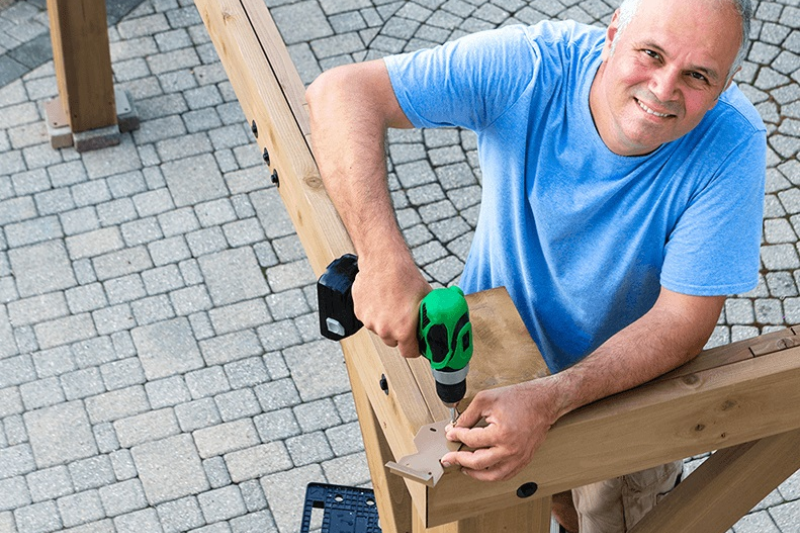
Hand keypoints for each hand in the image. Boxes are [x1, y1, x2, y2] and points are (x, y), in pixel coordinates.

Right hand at [352, 253, 430, 358]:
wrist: (383, 260)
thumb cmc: (404, 276)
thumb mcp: (427, 297)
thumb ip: (432, 316)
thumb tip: (441, 322)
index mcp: (403, 329)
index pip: (409, 353)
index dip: (415, 347)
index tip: (416, 342)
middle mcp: (384, 329)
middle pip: (393, 342)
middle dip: (400, 334)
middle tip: (404, 319)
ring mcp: (370, 321)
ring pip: (380, 330)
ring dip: (386, 322)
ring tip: (392, 305)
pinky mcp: (359, 313)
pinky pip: (369, 319)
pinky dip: (375, 313)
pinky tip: (382, 300)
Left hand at [441, 380, 558, 480]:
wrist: (543, 402)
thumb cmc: (519, 399)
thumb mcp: (486, 400)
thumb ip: (468, 415)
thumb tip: (455, 428)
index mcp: (501, 434)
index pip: (471, 440)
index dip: (457, 436)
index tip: (451, 434)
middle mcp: (511, 450)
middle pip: (478, 462)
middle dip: (459, 460)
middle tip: (448, 458)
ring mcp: (519, 457)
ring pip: (492, 475)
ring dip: (474, 474)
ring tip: (463, 468)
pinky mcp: (524, 460)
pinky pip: (505, 474)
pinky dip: (491, 475)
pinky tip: (482, 470)